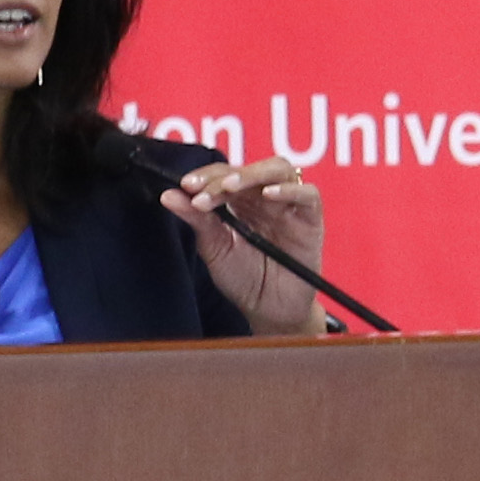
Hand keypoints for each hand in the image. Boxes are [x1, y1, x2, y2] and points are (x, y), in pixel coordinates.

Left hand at [160, 154, 325, 333]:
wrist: (269, 311)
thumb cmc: (243, 279)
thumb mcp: (215, 250)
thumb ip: (197, 221)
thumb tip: (168, 196)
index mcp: (240, 201)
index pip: (223, 175)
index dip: (205, 177)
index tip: (186, 186)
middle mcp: (264, 198)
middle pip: (250, 169)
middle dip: (223, 176)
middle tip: (202, 189)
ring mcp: (289, 206)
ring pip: (279, 170)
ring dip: (253, 174)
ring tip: (230, 187)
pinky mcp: (311, 220)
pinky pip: (308, 195)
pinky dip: (290, 190)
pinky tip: (268, 196)